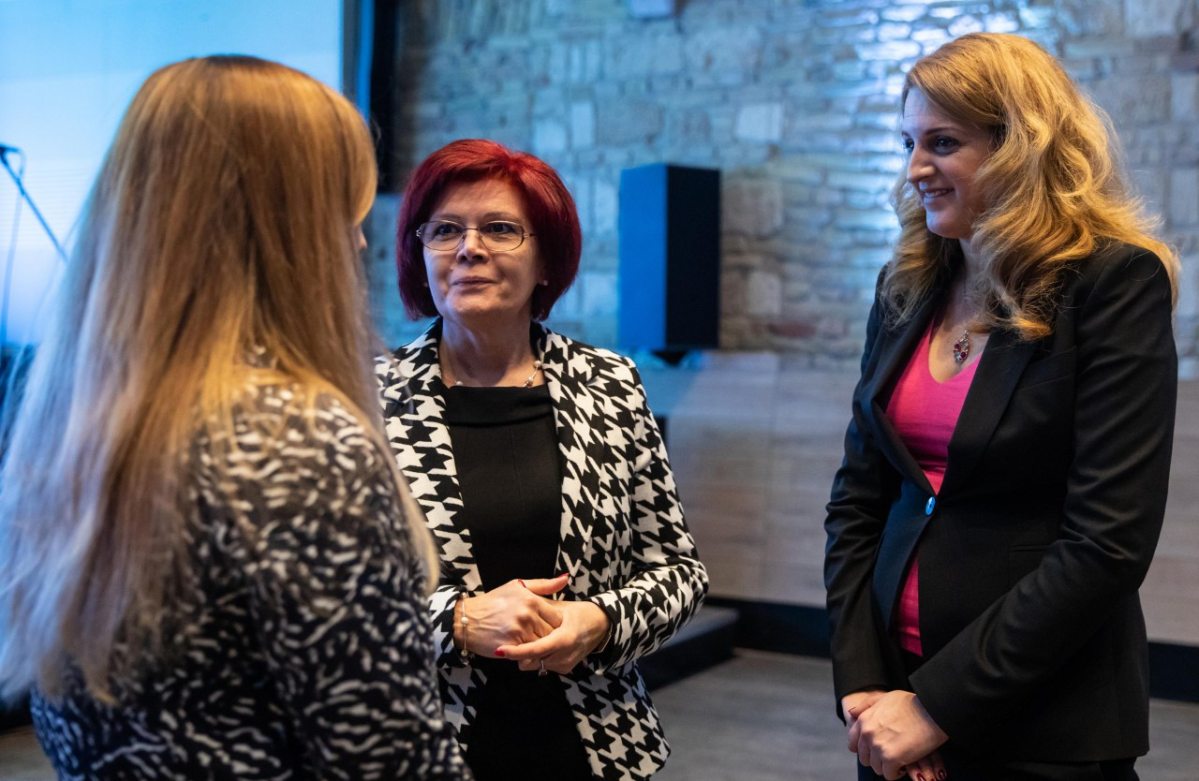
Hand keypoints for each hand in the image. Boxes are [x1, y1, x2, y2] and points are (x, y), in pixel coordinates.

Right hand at [456, 575, 568, 657]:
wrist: (466, 619)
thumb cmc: (493, 602)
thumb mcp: (517, 586)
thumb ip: (543, 585)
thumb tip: (566, 579)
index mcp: (531, 599)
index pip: (557, 618)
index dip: (553, 625)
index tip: (545, 627)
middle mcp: (528, 615)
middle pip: (552, 633)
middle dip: (547, 637)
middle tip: (537, 637)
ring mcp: (520, 631)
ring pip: (542, 645)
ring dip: (539, 647)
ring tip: (529, 643)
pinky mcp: (512, 646)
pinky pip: (529, 654)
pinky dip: (528, 654)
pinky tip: (521, 649)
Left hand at [495, 599, 610, 674]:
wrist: (601, 625)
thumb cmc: (578, 612)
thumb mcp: (559, 607)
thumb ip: (539, 610)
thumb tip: (517, 611)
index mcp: (564, 638)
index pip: (535, 649)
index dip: (516, 651)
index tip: (500, 650)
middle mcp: (566, 655)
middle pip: (532, 661)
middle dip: (518, 654)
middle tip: (508, 644)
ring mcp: (566, 664)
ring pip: (536, 665)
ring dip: (527, 656)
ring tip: (526, 641)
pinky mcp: (566, 669)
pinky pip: (544, 666)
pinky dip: (538, 658)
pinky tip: (539, 646)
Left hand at [847, 690, 947, 779]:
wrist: (931, 710)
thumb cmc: (912, 703)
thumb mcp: (885, 697)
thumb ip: (866, 705)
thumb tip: (852, 713)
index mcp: (864, 719)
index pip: (853, 743)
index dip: (865, 749)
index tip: (877, 749)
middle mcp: (867, 734)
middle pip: (865, 758)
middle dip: (877, 758)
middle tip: (891, 755)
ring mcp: (878, 746)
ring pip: (876, 768)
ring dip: (888, 766)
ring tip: (900, 759)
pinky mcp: (891, 758)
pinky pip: (889, 775)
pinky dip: (897, 773)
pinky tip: (905, 765)